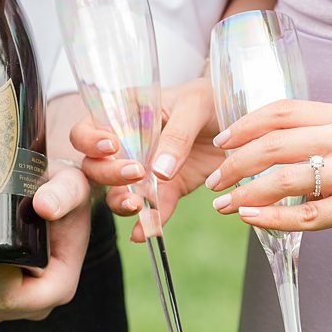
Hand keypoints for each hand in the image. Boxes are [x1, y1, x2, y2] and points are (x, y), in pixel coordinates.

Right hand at [70, 76, 223, 242]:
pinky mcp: (166, 189)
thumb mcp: (195, 105)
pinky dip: (150, 222)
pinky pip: (152, 209)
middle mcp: (126, 144)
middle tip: (135, 173)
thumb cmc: (212, 98)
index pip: (86, 130)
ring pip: (116, 192)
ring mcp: (143, 169)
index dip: (89, 141)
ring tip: (137, 207)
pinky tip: (148, 232)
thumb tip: (158, 172)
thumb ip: (176, 135)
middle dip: (108, 174)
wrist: (245, 123)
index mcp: (123, 114)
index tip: (111, 147)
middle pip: (95, 166)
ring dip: (121, 202)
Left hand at [205, 99, 331, 242]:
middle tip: (214, 180)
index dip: (243, 125)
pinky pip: (308, 214)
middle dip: (235, 164)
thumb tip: (258, 143)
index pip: (280, 111)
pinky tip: (250, 219)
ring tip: (224, 204)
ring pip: (286, 180)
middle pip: (274, 145)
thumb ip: (312, 133)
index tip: (220, 141)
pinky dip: (273, 217)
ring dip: (246, 193)